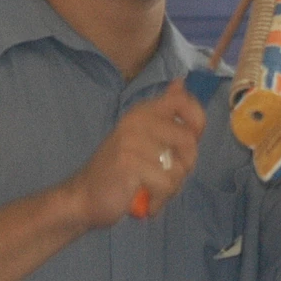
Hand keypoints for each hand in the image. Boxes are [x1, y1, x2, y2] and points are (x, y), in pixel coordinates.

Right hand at [64, 78, 204, 226]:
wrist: (84, 197)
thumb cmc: (119, 170)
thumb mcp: (143, 136)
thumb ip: (165, 112)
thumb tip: (180, 81)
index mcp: (142, 112)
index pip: (182, 101)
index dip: (197, 121)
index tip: (189, 141)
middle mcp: (137, 121)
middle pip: (189, 140)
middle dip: (184, 167)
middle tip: (165, 177)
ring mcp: (132, 141)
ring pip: (179, 168)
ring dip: (170, 187)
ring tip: (152, 189)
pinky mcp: (129, 163)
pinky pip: (166, 184)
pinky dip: (160, 199)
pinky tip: (146, 200)